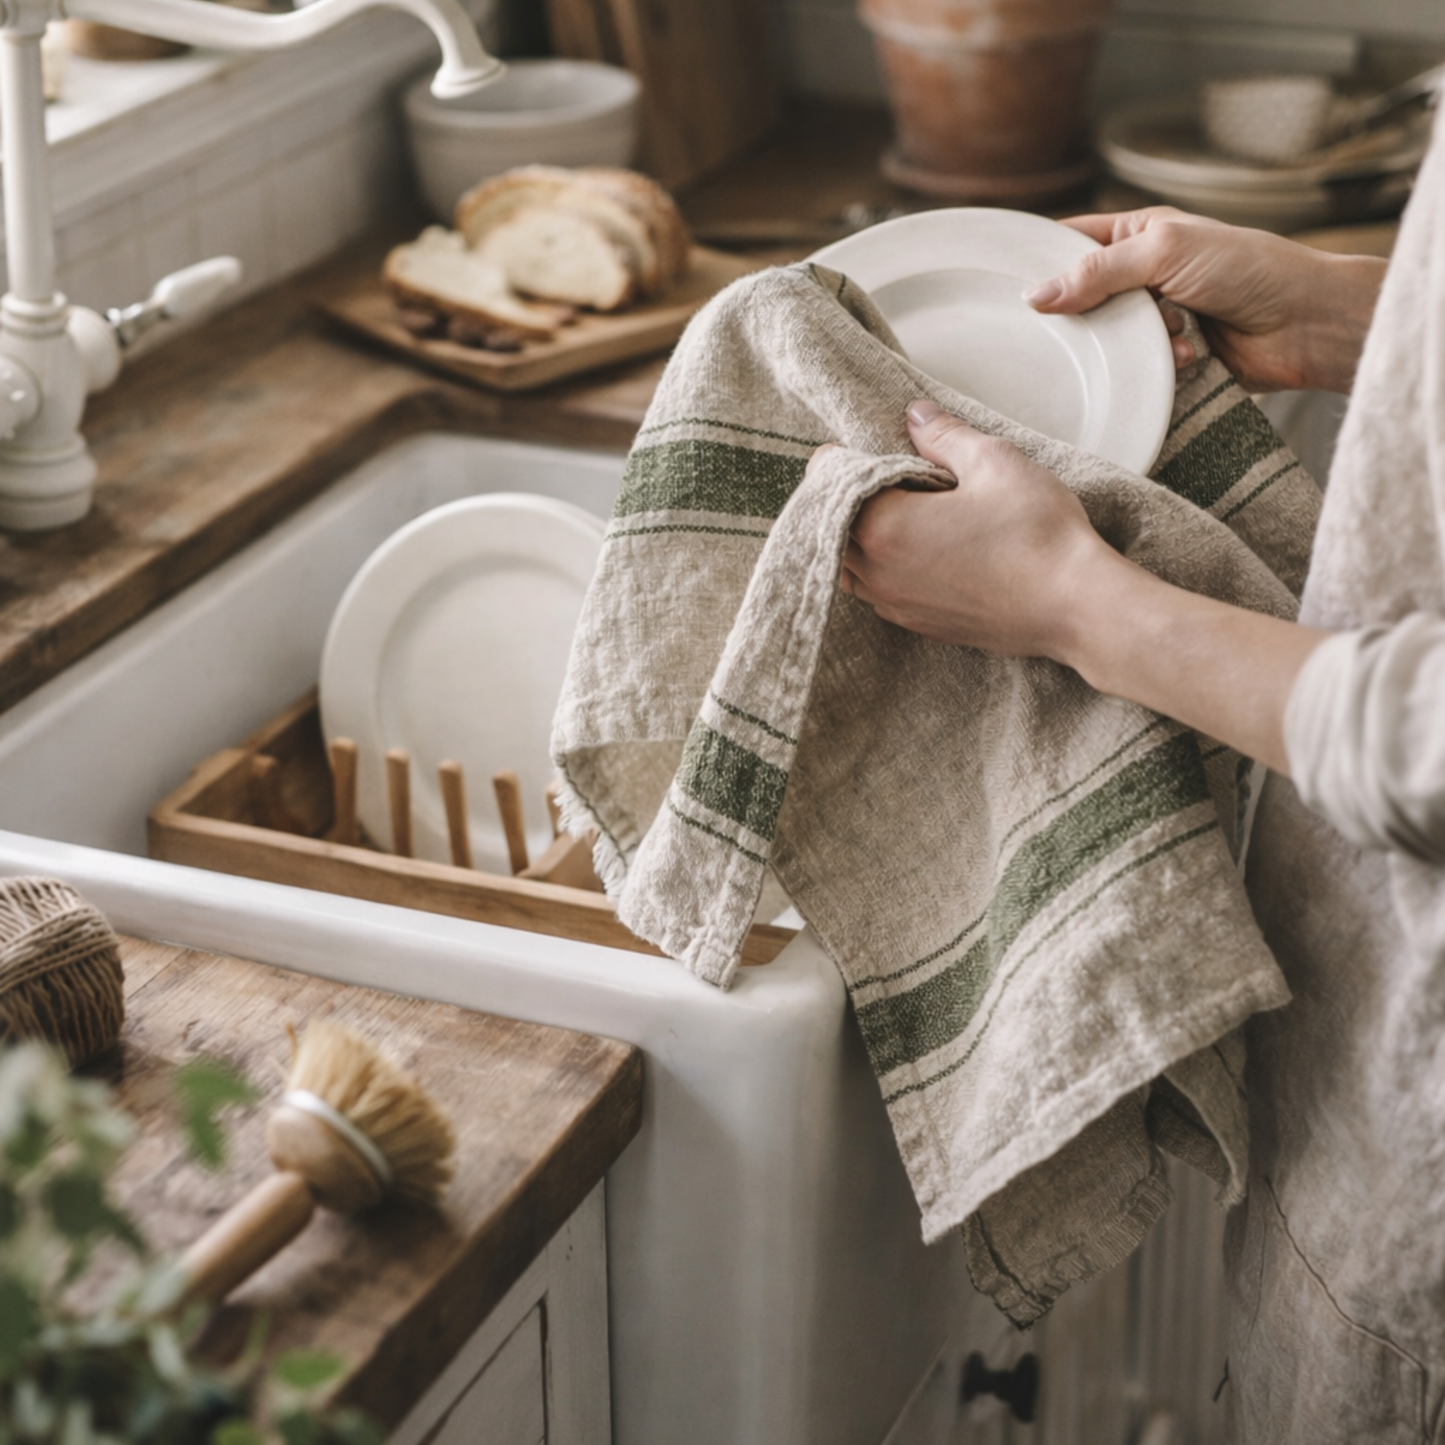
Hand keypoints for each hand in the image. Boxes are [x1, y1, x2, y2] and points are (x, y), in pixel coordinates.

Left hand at [839, 400, 1111, 658]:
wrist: (1075, 606)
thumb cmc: (1037, 534)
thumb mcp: (994, 462)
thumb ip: (944, 437)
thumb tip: (916, 416)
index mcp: (884, 528)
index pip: (828, 483)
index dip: (839, 457)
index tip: (859, 444)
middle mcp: (877, 574)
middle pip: (830, 527)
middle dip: (844, 498)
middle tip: (876, 474)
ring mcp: (896, 605)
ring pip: (849, 567)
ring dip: (859, 538)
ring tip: (894, 512)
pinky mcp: (919, 625)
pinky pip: (878, 593)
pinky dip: (881, 568)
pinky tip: (916, 550)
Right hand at [1024, 206, 1384, 393]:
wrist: (1306, 323)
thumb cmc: (1248, 270)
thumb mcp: (1166, 251)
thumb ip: (1099, 271)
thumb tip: (1036, 296)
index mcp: (1140, 235)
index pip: (1071, 241)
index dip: (1038, 259)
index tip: (1006, 285)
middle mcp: (1143, 275)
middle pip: (1082, 298)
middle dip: (1084, 314)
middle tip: (1079, 327)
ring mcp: (1156, 318)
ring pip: (1108, 339)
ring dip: (1131, 342)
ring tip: (1170, 330)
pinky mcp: (1171, 358)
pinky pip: (1138, 368)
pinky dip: (1160, 363)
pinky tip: (1190, 354)